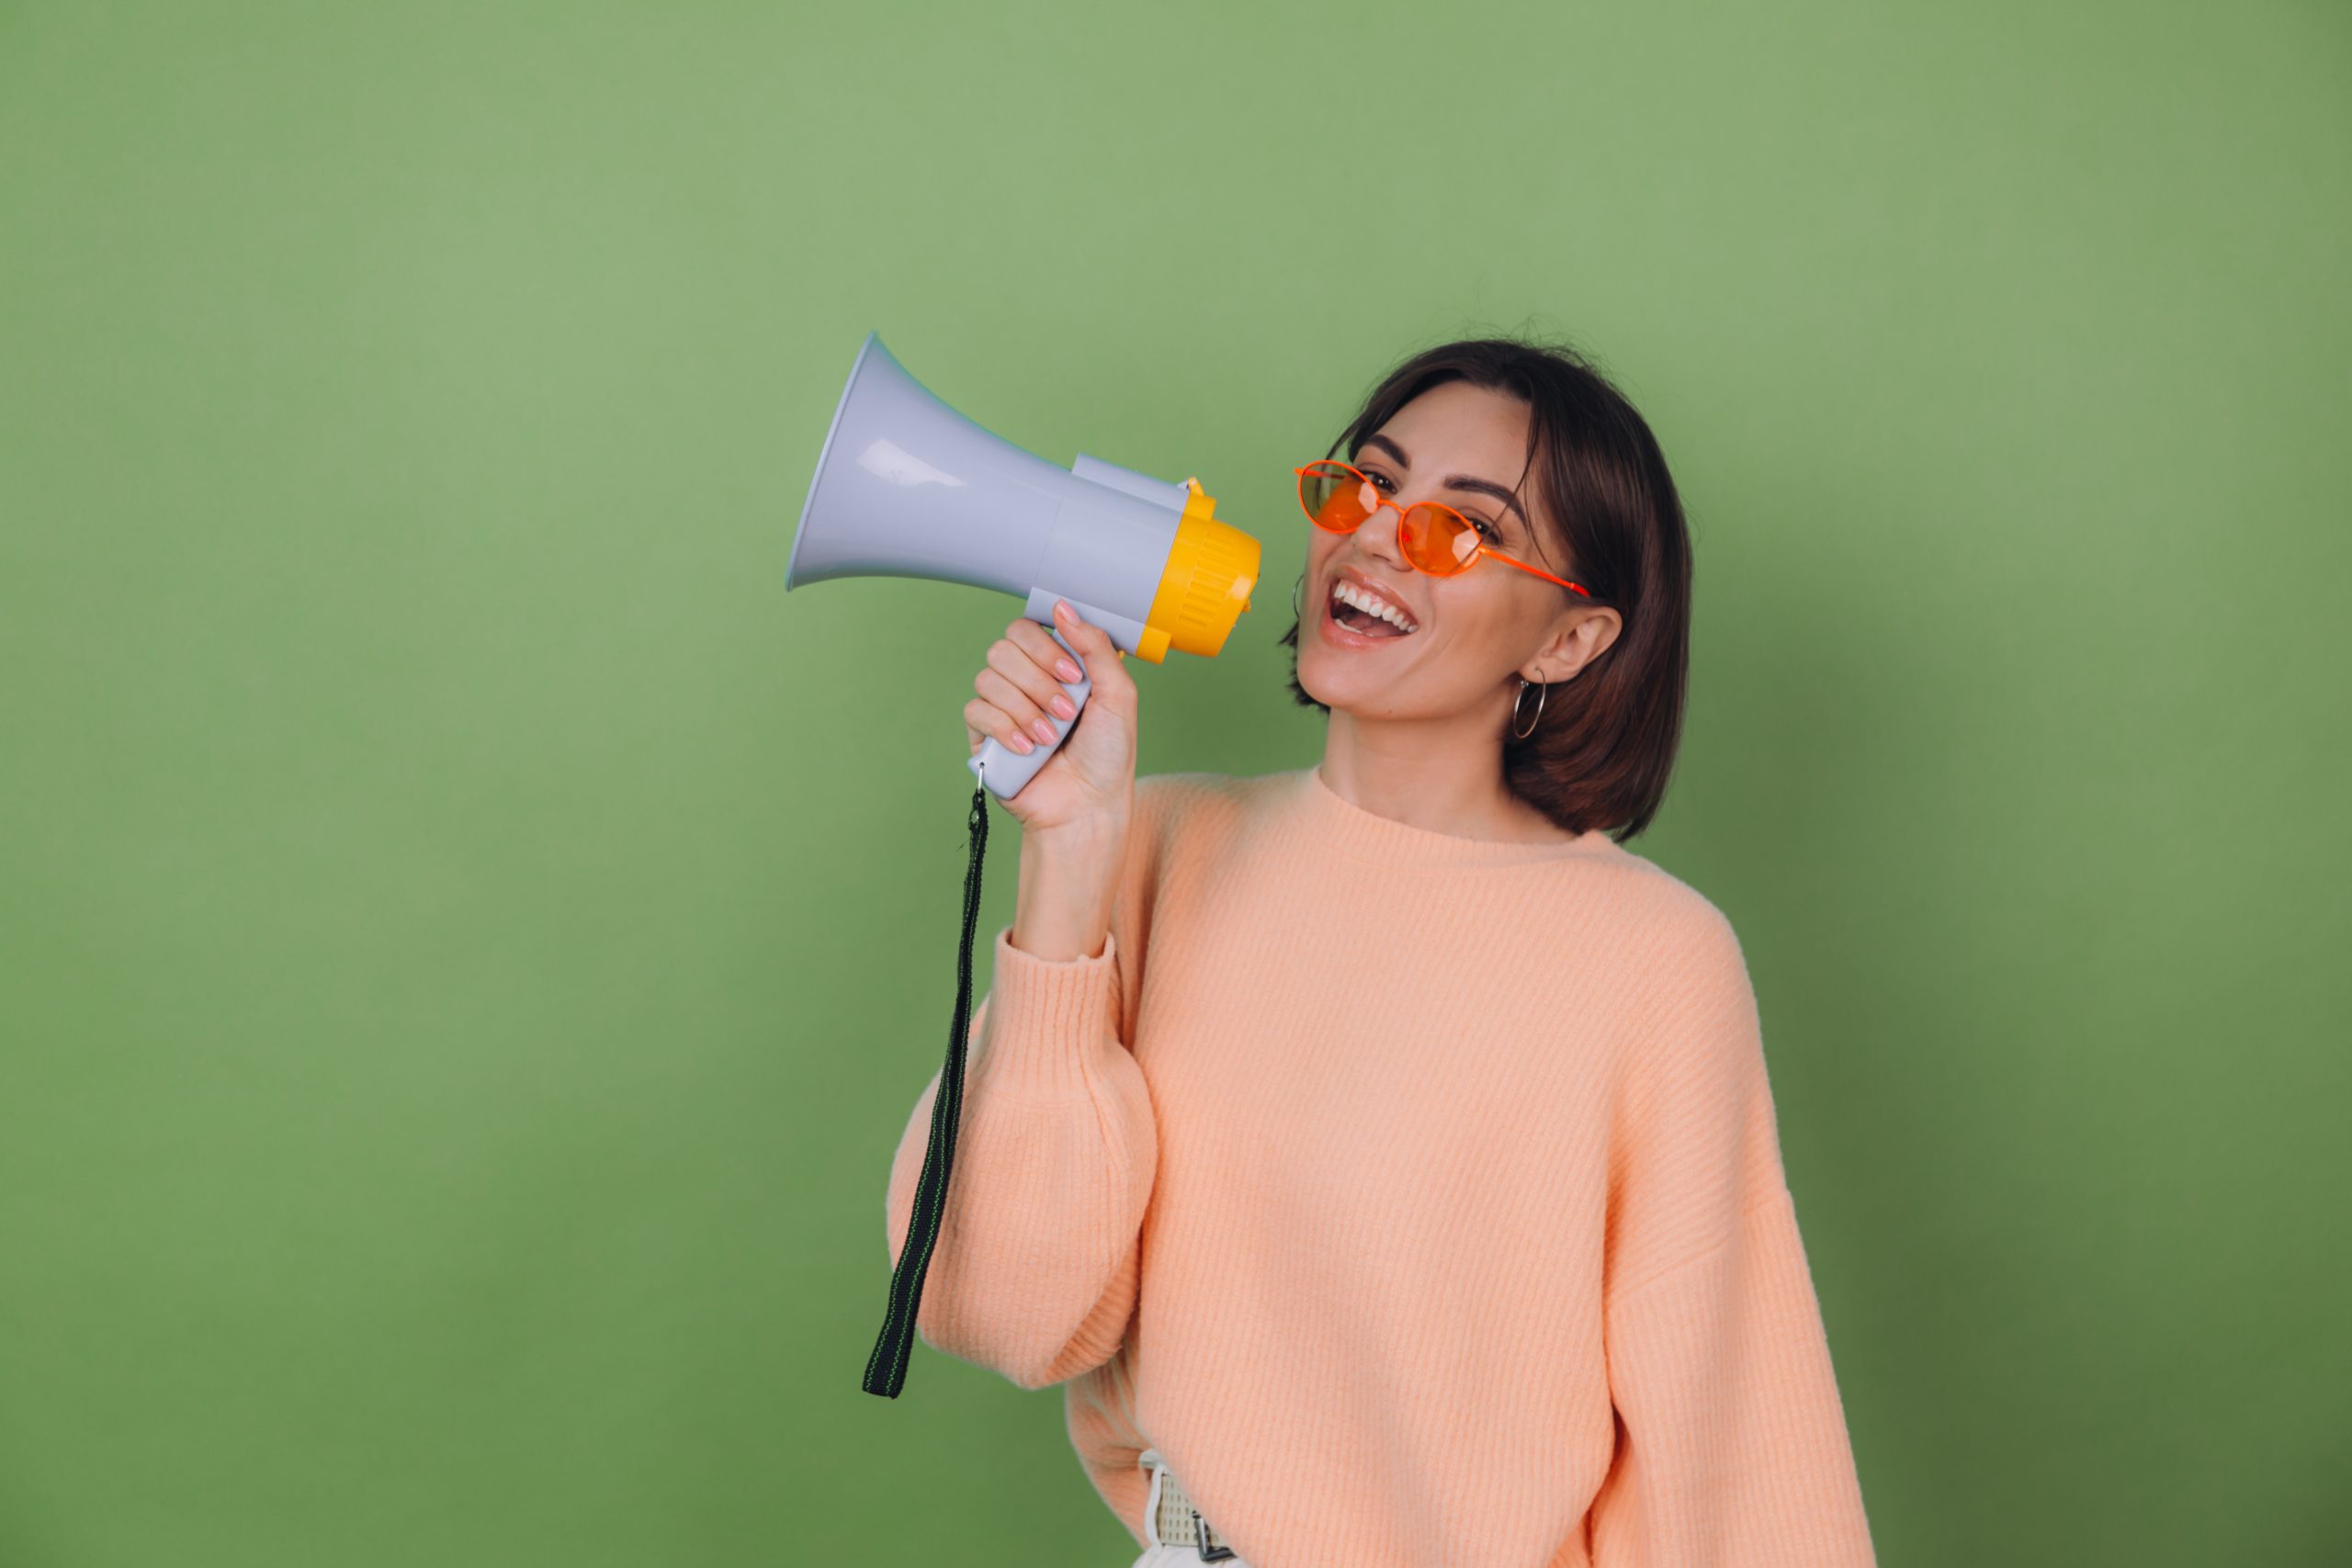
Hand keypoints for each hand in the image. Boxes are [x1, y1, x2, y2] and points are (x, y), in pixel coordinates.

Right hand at [963, 599, 1137, 837]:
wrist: (1088, 806)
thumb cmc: (1107, 755)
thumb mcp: (1119, 695)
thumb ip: (1095, 646)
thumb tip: (1062, 607)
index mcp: (1054, 666)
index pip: (1026, 628)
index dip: (1045, 646)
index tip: (1072, 675)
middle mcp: (1025, 682)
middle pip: (1003, 648)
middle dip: (1037, 681)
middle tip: (1066, 709)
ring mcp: (1002, 708)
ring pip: (988, 678)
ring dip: (1026, 709)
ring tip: (1051, 738)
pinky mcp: (983, 736)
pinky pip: (976, 711)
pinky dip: (1006, 729)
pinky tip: (1029, 750)